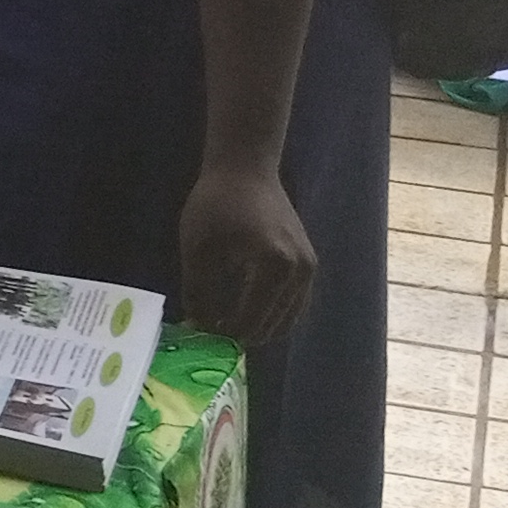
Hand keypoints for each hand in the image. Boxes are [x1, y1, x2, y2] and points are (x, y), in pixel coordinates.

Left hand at [177, 164, 317, 344]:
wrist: (246, 169)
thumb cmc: (217, 203)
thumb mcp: (199, 248)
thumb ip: (199, 290)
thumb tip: (198, 326)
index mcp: (274, 267)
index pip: (252, 318)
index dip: (228, 334)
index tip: (206, 338)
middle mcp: (300, 271)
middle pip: (275, 322)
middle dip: (247, 334)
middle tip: (218, 338)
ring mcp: (309, 267)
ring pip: (290, 316)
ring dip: (264, 327)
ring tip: (232, 330)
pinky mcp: (309, 262)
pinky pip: (296, 301)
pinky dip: (276, 314)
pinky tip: (252, 314)